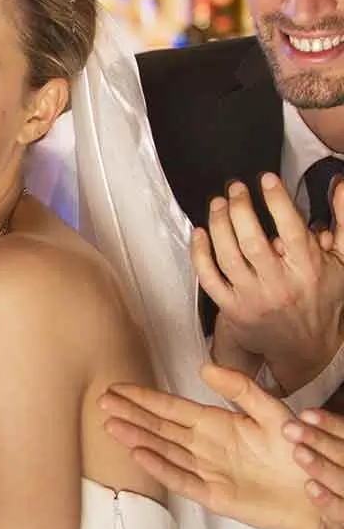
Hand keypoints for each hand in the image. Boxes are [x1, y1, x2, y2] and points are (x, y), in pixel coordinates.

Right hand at [101, 363, 321, 528]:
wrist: (318, 493)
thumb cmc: (298, 452)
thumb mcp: (273, 412)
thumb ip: (242, 389)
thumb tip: (205, 367)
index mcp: (215, 423)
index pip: (171, 407)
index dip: (144, 398)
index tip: (118, 388)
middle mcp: (204, 446)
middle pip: (159, 427)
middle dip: (130, 414)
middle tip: (102, 402)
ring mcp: (206, 471)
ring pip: (163, 451)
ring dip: (137, 438)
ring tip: (111, 425)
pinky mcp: (213, 496)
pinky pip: (181, 480)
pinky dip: (160, 468)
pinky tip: (139, 454)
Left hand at [194, 175, 343, 392]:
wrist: (306, 348)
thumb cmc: (323, 299)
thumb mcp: (342, 261)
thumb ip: (343, 221)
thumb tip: (339, 185)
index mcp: (308, 270)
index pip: (291, 229)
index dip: (277, 201)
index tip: (266, 179)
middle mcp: (278, 285)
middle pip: (252, 241)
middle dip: (240, 209)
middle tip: (235, 188)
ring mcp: (252, 298)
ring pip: (227, 256)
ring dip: (218, 225)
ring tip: (218, 203)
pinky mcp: (231, 309)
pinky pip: (208, 279)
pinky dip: (199, 254)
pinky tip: (199, 232)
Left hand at [285, 406, 343, 522]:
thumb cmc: (319, 485)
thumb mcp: (315, 456)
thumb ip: (298, 431)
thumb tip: (274, 408)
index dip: (329, 423)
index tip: (305, 413)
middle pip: (343, 452)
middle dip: (320, 439)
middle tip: (289, 428)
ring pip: (343, 480)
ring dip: (322, 466)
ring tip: (297, 453)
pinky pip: (342, 511)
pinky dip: (328, 500)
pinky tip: (310, 488)